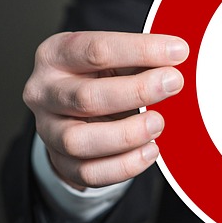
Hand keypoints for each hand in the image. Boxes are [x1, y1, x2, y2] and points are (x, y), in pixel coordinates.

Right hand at [23, 31, 188, 188]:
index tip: (178, 52)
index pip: (96, 50)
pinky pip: (89, 173)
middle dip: (137, 91)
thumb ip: (140, 58)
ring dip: (126, 135)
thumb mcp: (115, 58)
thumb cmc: (100, 76)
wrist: (74, 108)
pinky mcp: (60, 162)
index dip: (141, 50)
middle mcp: (43, 92)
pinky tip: (150, 150)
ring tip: (158, 123)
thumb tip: (177, 57)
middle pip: (87, 97)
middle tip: (173, 83)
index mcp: (55, 54)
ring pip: (79, 141)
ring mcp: (48, 130)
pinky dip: (124, 165)